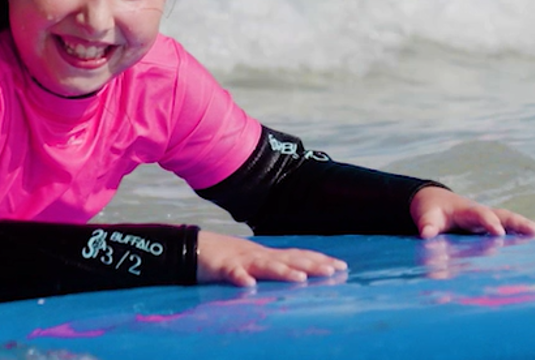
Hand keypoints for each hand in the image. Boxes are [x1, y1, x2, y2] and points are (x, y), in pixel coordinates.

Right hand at [196, 231, 346, 286]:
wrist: (193, 247)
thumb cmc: (226, 258)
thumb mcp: (253, 262)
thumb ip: (272, 267)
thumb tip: (297, 273)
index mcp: (267, 255)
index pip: (298, 256)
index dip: (320, 260)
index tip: (341, 266)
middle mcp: (259, 255)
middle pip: (290, 259)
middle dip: (313, 265)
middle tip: (335, 271)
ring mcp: (241, 260)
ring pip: (265, 265)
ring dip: (283, 272)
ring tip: (300, 278)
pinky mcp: (222, 268)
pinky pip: (231, 274)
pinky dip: (240, 278)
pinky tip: (248, 285)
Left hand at [410, 186, 534, 238]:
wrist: (436, 203)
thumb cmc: (432, 212)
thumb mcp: (427, 217)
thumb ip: (428, 225)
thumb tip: (426, 235)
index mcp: (467, 210)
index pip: (480, 214)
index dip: (490, 222)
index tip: (499, 232)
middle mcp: (484, 213)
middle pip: (506, 216)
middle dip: (521, 224)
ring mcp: (493, 220)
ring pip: (516, 223)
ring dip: (533, 231)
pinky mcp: (497, 228)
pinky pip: (516, 232)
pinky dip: (531, 237)